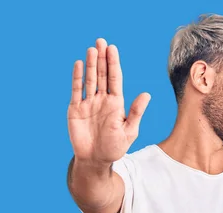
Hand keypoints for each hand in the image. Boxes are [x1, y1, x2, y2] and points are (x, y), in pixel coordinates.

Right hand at [67, 38, 150, 164]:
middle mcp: (102, 100)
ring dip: (91, 65)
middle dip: (102, 58)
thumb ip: (136, 113)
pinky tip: (79, 65)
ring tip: (92, 49)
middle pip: (103, 75)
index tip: (112, 48)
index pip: (115, 79)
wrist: (95, 161)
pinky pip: (77, 91)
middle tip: (101, 41)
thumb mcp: (129, 131)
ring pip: (90, 80)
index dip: (114, 63)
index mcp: (116, 104)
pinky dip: (77, 78)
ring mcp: (89, 104)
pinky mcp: (76, 109)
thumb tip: (146, 94)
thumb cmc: (114, 148)